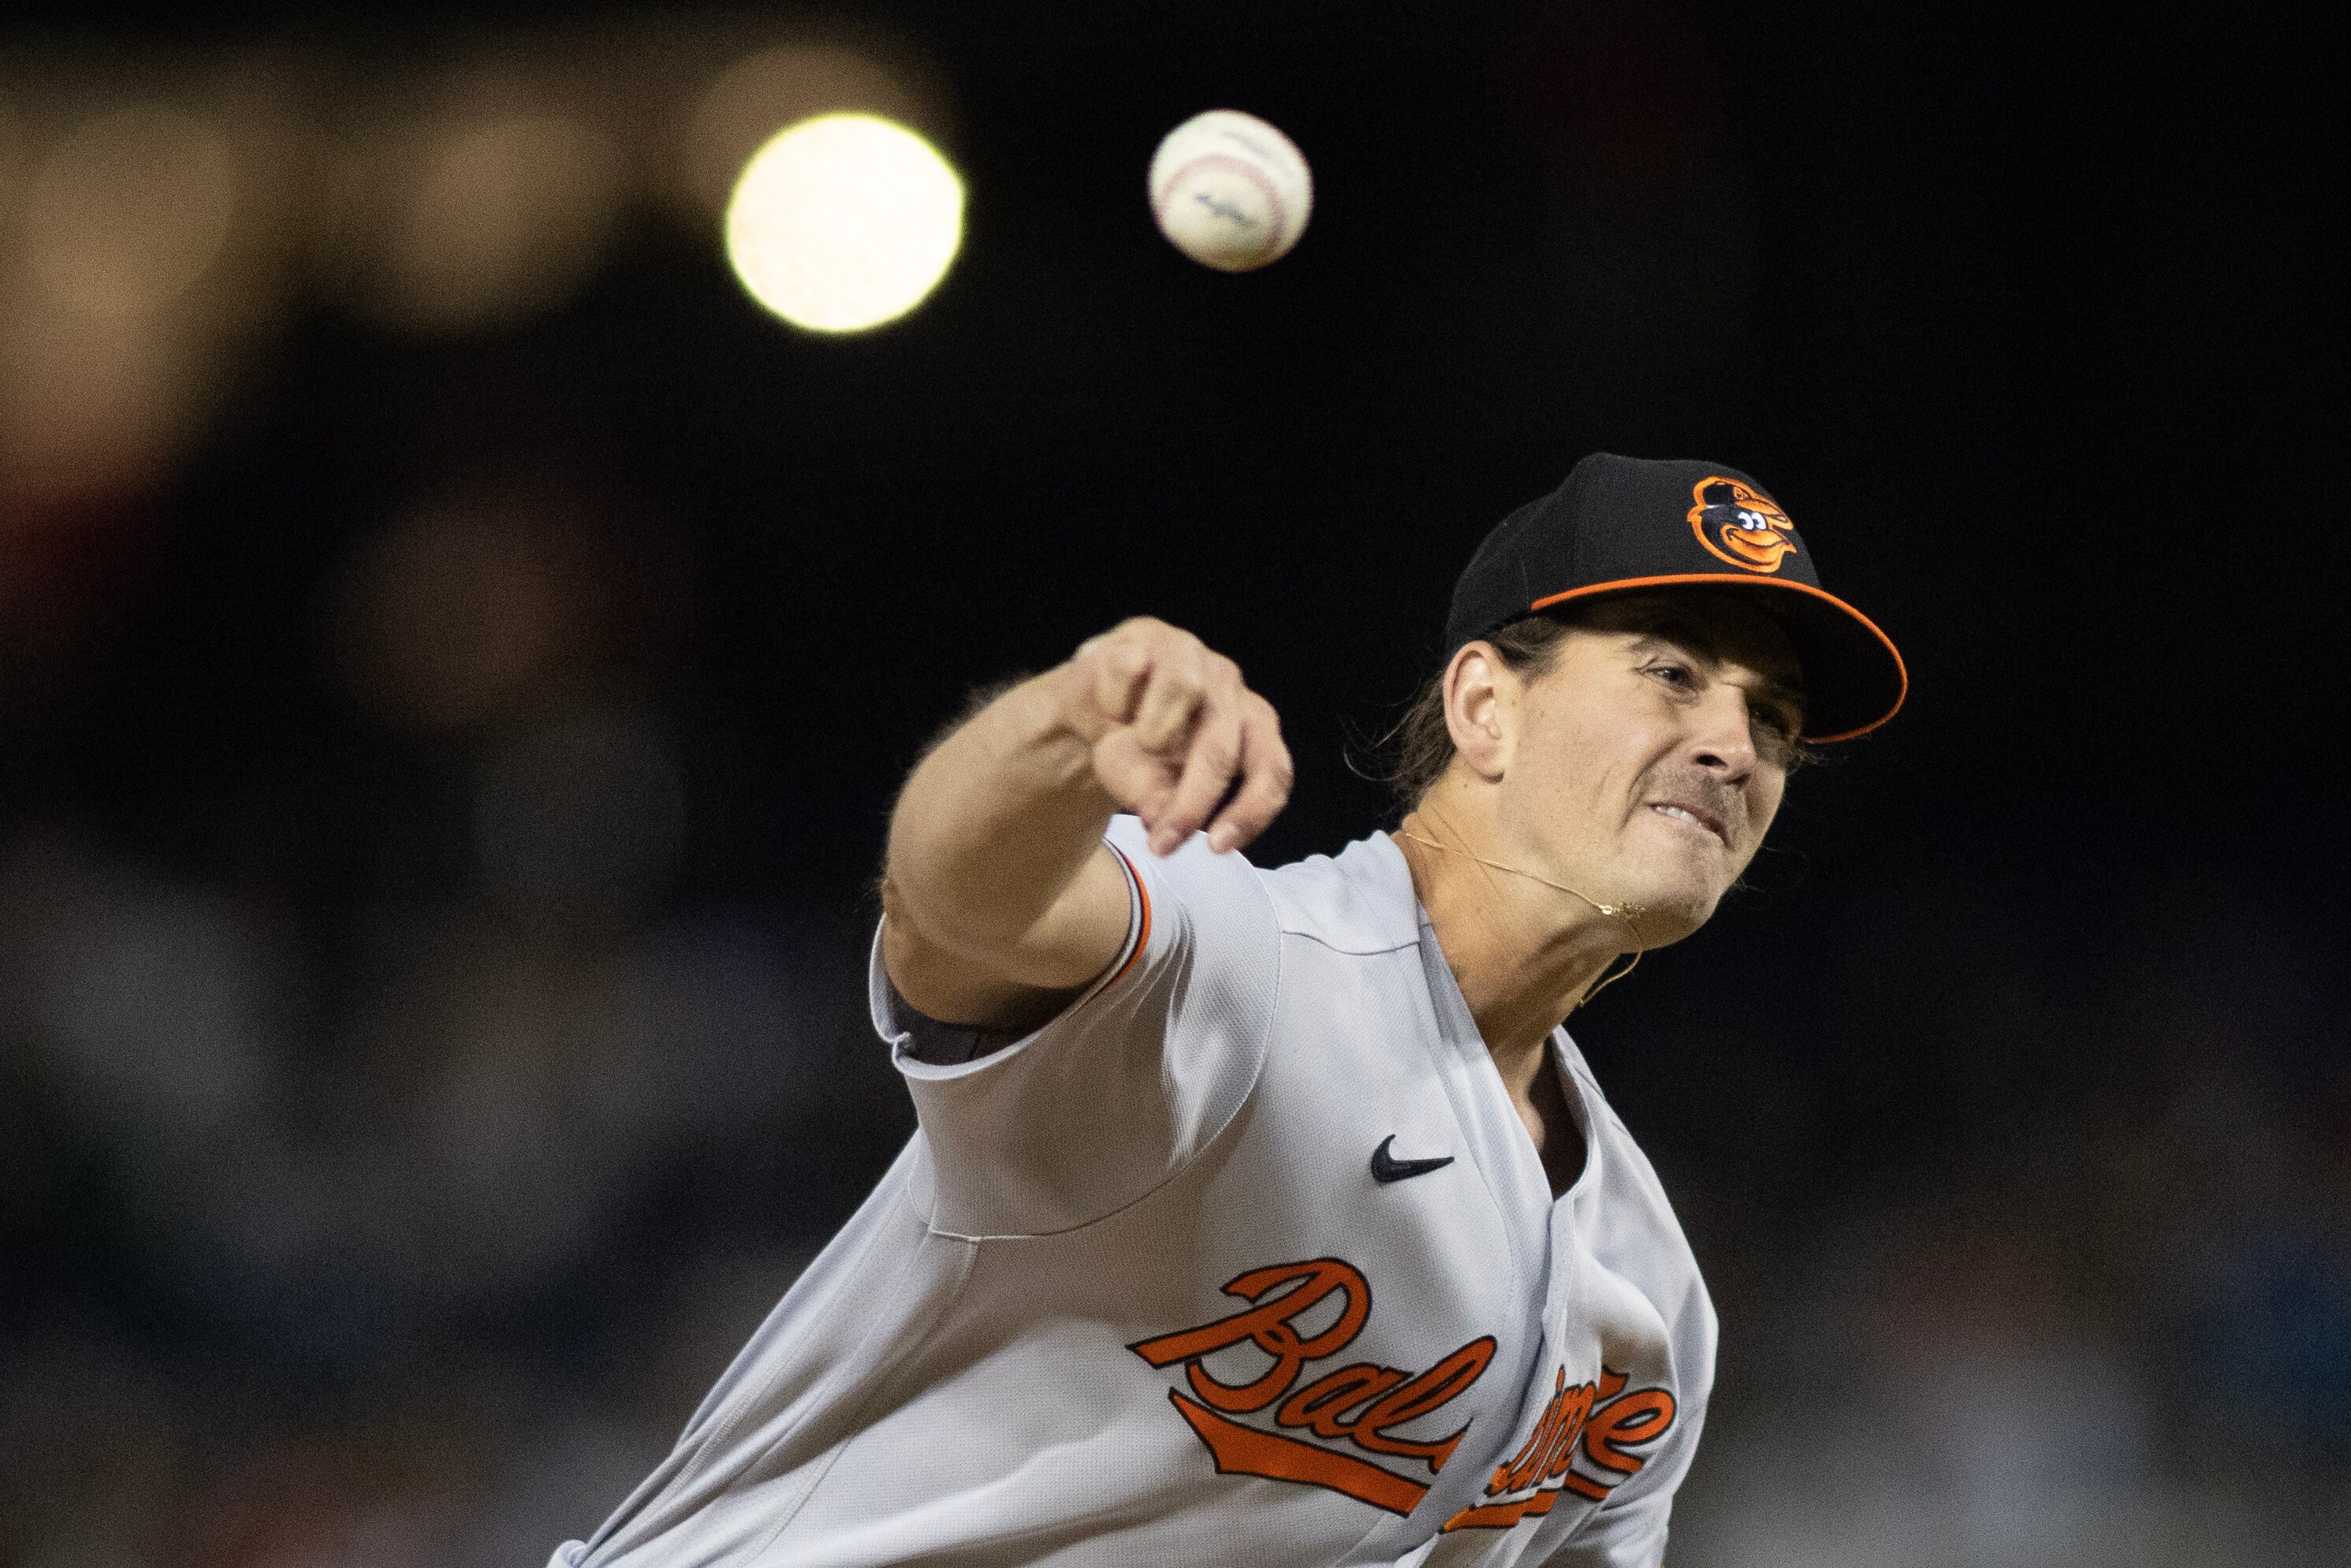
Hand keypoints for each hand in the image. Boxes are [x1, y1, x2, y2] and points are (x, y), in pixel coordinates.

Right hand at [1059, 618, 1292, 855]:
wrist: (1089, 706)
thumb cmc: (1135, 746)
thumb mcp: (1149, 786)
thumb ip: (1163, 802)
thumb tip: (1163, 824)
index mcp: (1249, 725)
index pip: (1271, 769)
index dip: (1251, 811)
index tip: (1216, 847)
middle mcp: (1229, 687)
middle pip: (1224, 746)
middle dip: (1191, 801)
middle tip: (1160, 840)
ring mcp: (1191, 654)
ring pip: (1185, 689)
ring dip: (1153, 732)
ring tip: (1138, 741)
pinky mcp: (1147, 634)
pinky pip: (1132, 669)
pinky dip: (1115, 701)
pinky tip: (1112, 708)